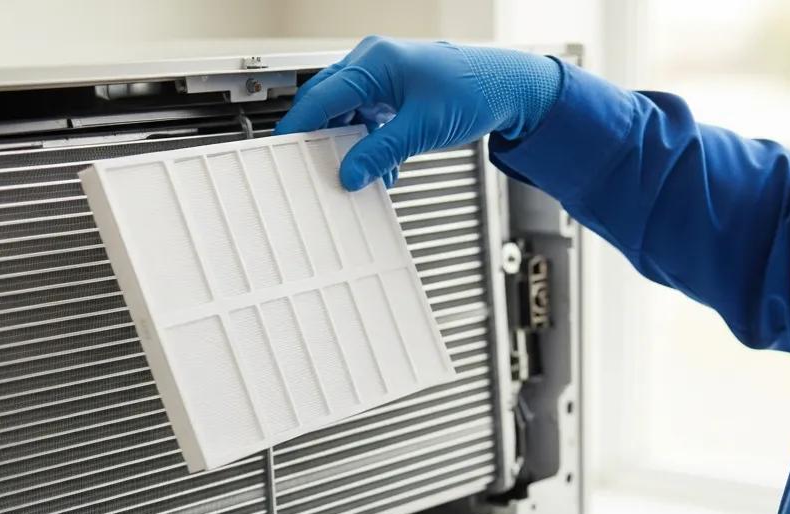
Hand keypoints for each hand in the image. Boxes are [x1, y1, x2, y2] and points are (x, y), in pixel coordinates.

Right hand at [275, 36, 561, 190]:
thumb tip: (348, 174)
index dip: (298, 126)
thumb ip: (380, 152)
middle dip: (323, 141)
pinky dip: (371, 147)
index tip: (282, 152)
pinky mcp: (394, 95)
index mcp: (373, 62)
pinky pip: (369, 122)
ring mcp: (383, 80)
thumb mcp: (421, 129)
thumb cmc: (472, 91)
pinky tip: (384, 169)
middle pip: (329, 105)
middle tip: (314, 170)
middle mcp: (373, 65)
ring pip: (348, 116)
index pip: (320, 96)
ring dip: (353, 148)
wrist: (507, 88)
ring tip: (360, 175)